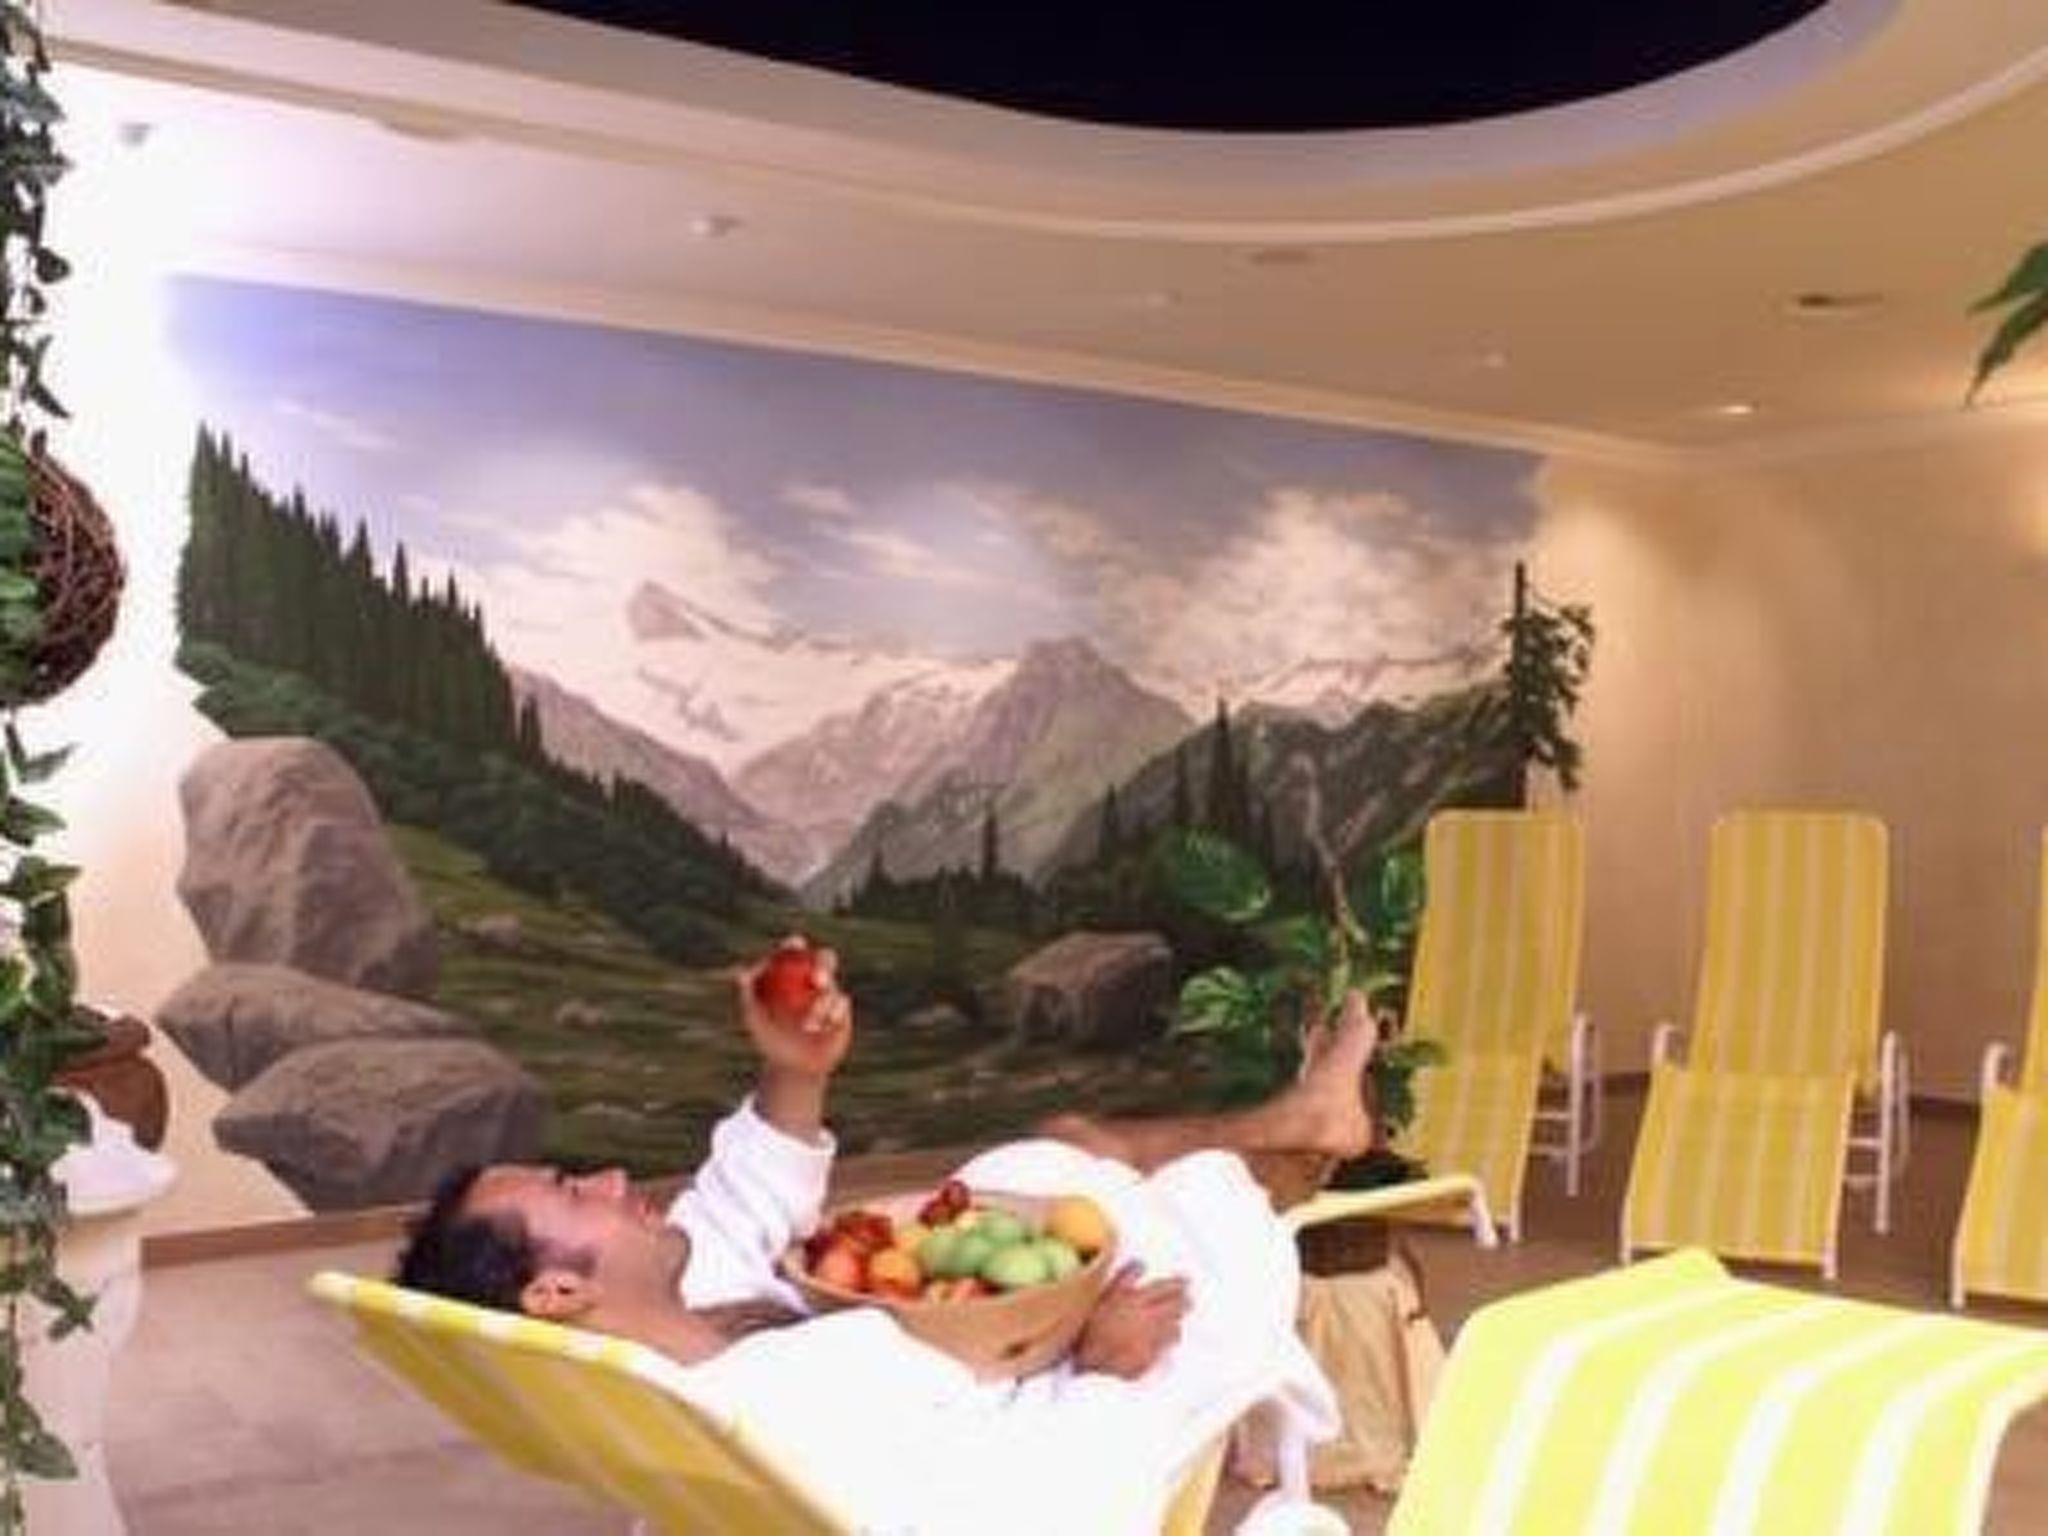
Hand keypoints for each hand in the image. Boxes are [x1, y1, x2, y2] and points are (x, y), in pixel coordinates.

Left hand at [736, 938, 852, 1082]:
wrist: (791, 1065)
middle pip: (825, 960)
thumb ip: (747, 994)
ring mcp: (830, 995)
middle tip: (817, 980)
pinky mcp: (843, 1011)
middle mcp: (814, 980)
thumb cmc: (768, 1038)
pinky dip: (833, 1014)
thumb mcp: (754, 1017)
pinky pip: (842, 1004)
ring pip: (832, 988)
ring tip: (809, 1027)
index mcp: (794, 974)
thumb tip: (741, 974)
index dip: (796, 944)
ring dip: (821, 1006)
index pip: (795, 952)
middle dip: (823, 965)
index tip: (795, 944)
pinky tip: (825, 1026)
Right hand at [1072, 1263, 1188, 1379]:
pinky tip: (1162, 1344)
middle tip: (1188, 1301)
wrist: (1080, 1362)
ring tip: (1176, 1322)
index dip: (1179, 1284)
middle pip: (1177, 1309)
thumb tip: (1141, 1264)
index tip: (1186, 1282)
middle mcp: (1147, 1321)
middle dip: (1185, 1303)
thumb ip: (1123, 1278)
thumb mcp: (1101, 1295)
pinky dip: (1166, 1346)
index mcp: (1135, 1301)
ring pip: (1176, 1331)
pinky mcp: (1148, 1363)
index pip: (1167, 1289)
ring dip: (1177, 1324)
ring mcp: (1149, 1344)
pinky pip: (1166, 1352)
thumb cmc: (1088, 1326)